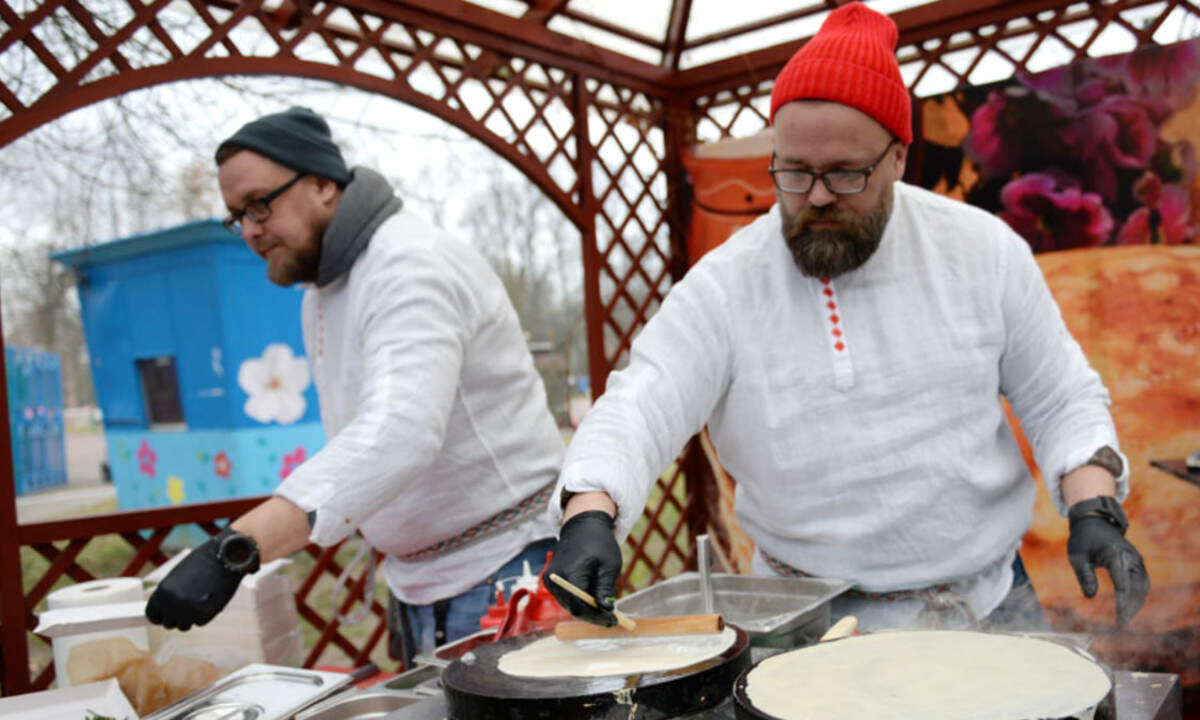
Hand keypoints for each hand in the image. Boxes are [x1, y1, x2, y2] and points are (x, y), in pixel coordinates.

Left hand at [145, 530, 248, 629]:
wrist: (225, 558)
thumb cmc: (202, 563)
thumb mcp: (178, 576)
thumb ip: (168, 595)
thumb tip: (164, 612)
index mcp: (162, 592)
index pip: (152, 615)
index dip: (159, 616)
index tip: (165, 616)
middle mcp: (173, 604)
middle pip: (168, 624)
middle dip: (176, 617)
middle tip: (187, 606)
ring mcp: (189, 611)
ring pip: (184, 626)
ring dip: (190, 618)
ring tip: (199, 601)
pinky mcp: (205, 615)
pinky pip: (200, 622)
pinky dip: (204, 615)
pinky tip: (210, 599)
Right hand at [545, 510, 622, 625]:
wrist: (582, 525)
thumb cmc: (598, 542)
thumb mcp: (608, 565)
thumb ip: (605, 588)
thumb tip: (606, 610)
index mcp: (569, 574)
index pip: (580, 607)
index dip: (597, 618)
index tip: (613, 621)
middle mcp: (555, 579)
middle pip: (573, 608)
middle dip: (593, 615)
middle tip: (612, 618)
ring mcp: (551, 579)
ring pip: (569, 604)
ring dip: (586, 608)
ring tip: (605, 606)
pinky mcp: (551, 578)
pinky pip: (566, 596)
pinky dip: (579, 600)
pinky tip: (593, 597)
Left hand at [1067, 501, 1148, 628]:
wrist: (1094, 521)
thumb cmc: (1083, 539)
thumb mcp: (1077, 556)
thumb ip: (1084, 576)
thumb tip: (1091, 597)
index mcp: (1116, 555)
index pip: (1123, 585)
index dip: (1122, 605)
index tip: (1118, 621)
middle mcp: (1131, 558)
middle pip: (1137, 589)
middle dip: (1131, 608)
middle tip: (1121, 625)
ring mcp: (1137, 559)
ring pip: (1143, 586)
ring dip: (1136, 603)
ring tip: (1125, 618)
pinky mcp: (1137, 562)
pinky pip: (1142, 581)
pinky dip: (1138, 595)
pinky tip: (1129, 606)